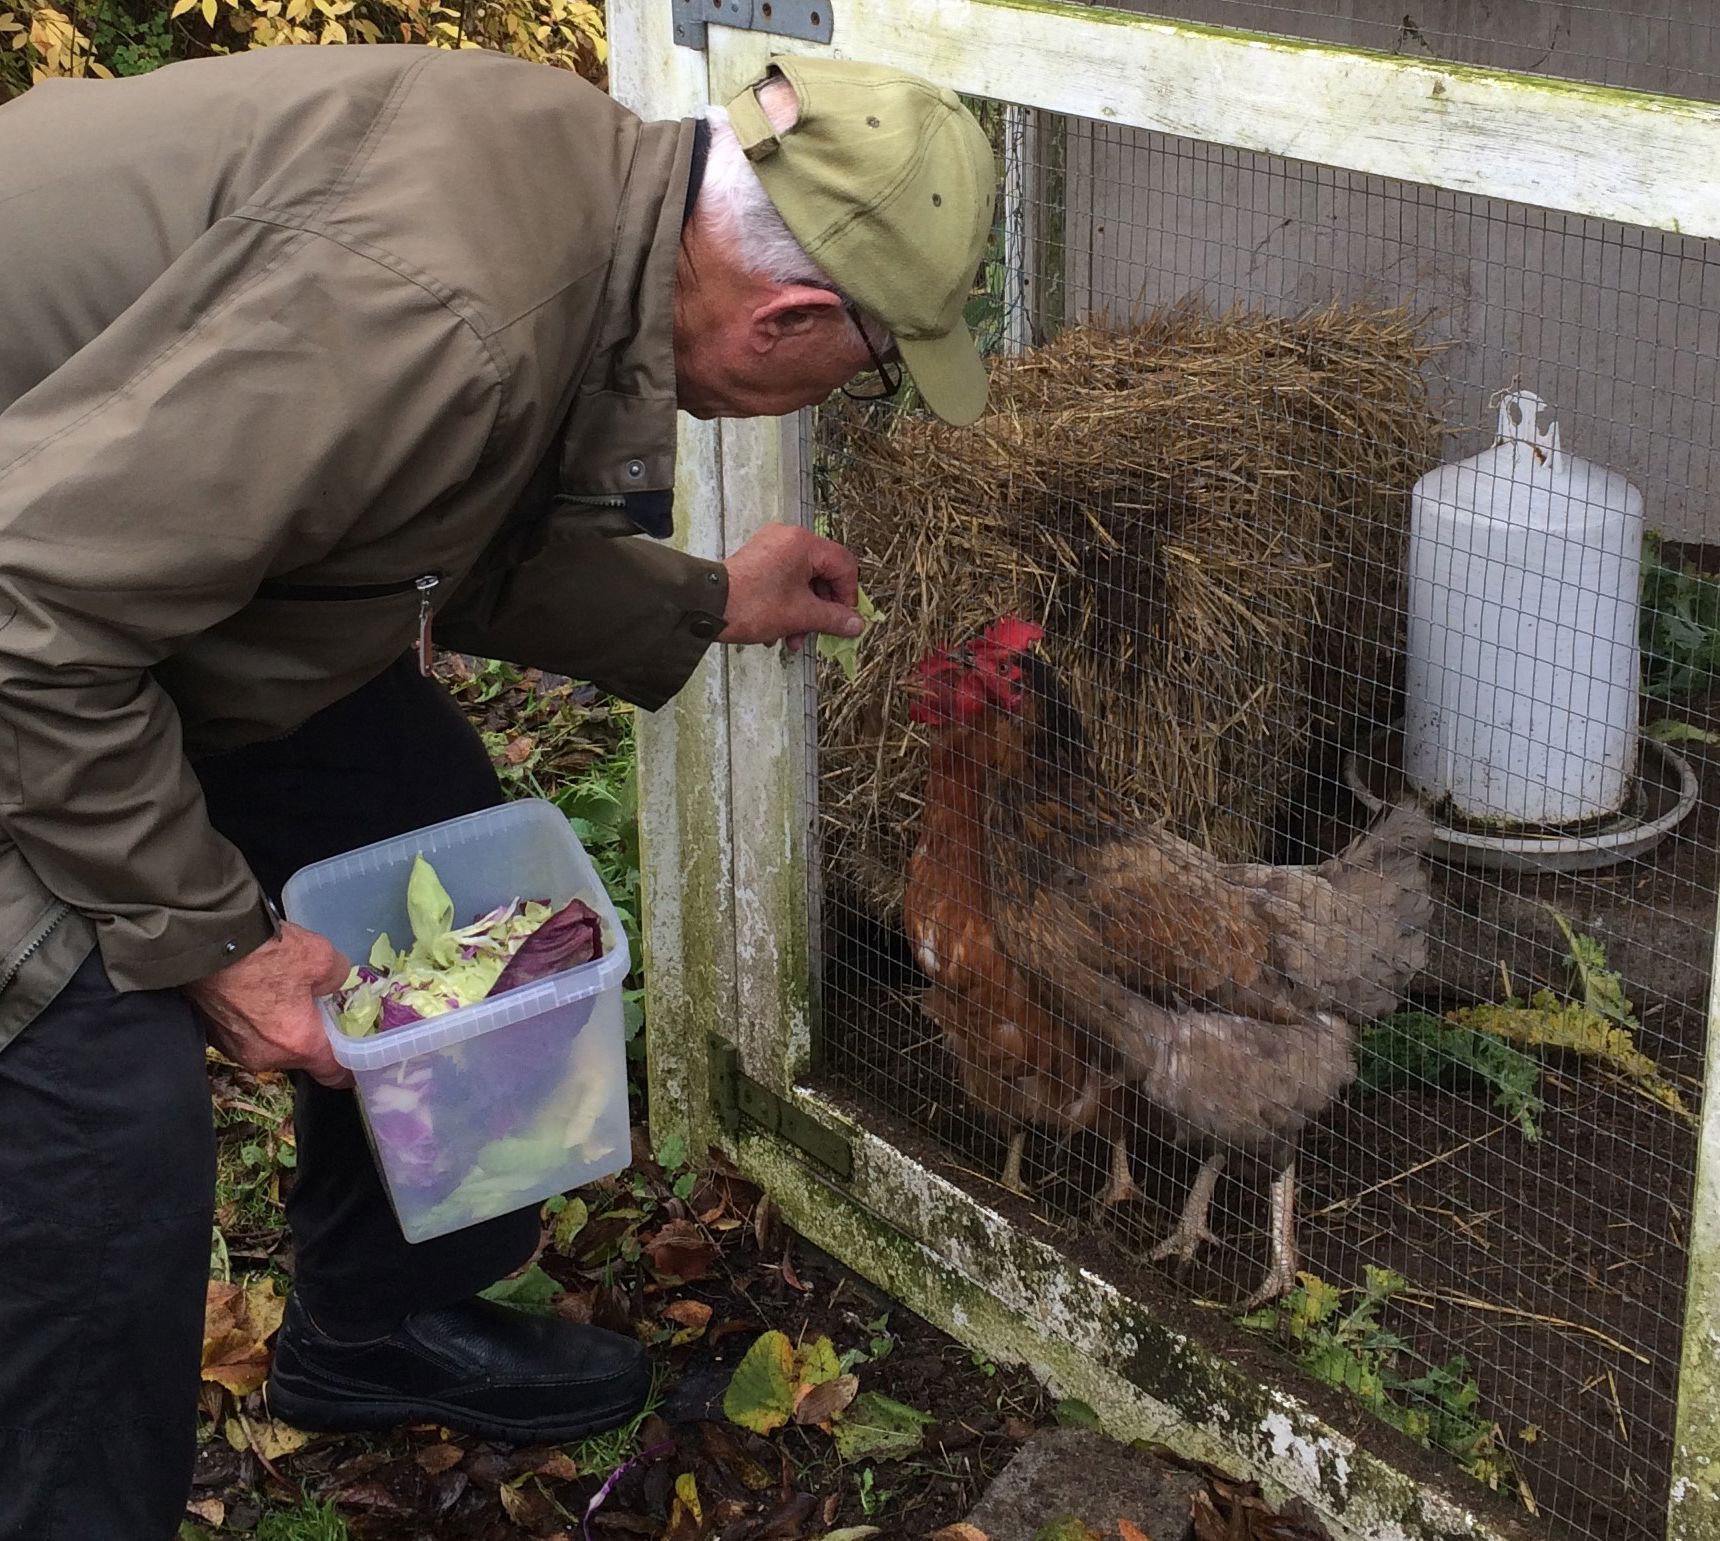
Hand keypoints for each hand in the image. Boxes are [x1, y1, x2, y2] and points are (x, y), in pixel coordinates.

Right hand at [185, 922, 354, 1088]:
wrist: (203, 943)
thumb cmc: (265, 952)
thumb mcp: (321, 956)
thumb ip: (338, 976)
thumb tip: (334, 982)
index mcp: (298, 1043)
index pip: (333, 1073)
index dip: (349, 1068)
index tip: (356, 1059)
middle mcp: (265, 1056)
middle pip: (300, 1054)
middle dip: (310, 1033)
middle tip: (316, 1004)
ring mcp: (235, 1049)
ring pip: (271, 1044)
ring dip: (280, 1025)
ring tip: (280, 991)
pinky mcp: (213, 1036)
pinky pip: (246, 1034)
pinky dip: (255, 1019)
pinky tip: (253, 990)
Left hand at [719, 523, 860, 653]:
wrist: (706, 605)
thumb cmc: (753, 605)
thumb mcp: (801, 615)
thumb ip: (834, 619)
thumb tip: (857, 624)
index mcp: (804, 543)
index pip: (844, 565)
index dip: (848, 595)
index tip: (844, 620)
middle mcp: (789, 538)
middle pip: (823, 573)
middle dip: (822, 608)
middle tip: (820, 632)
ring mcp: (771, 546)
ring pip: (803, 579)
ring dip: (804, 611)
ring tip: (794, 639)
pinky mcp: (758, 558)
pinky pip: (785, 579)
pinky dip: (787, 603)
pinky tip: (778, 629)